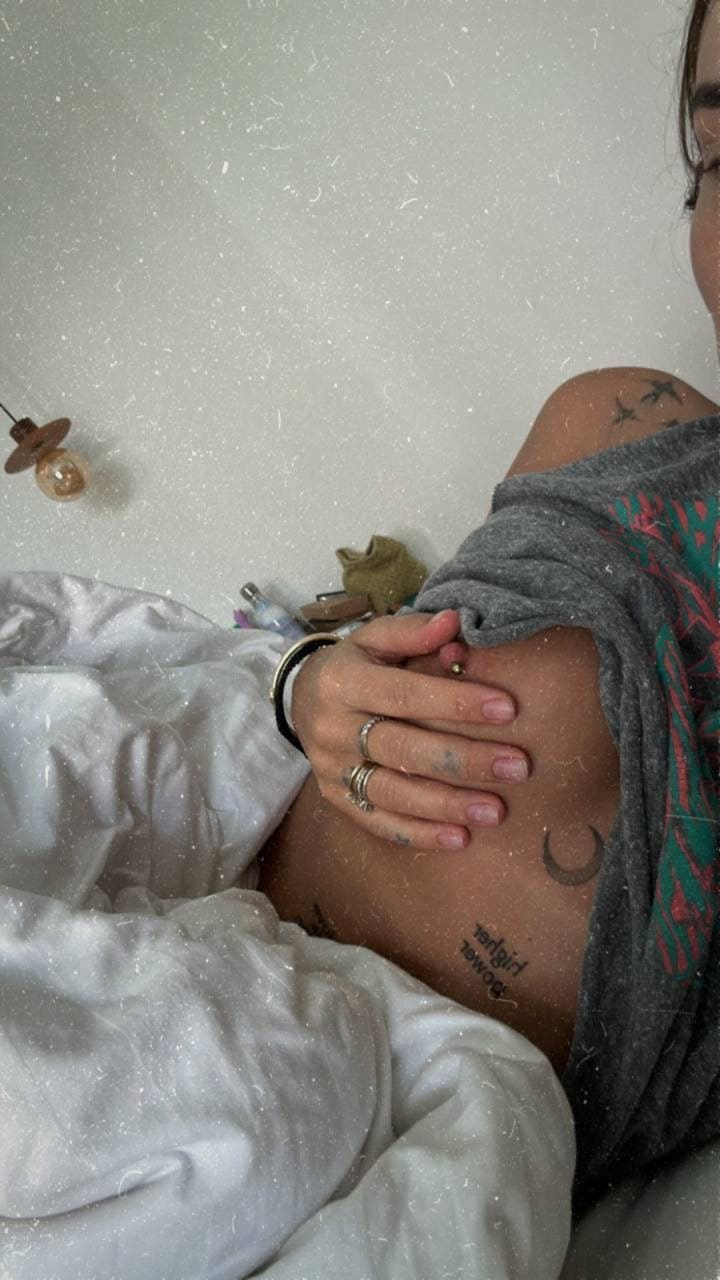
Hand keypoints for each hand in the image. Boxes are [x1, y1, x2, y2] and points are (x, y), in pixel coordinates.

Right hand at [290, 609, 530, 851]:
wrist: (301, 700)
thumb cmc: (355, 664)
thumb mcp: (374, 638)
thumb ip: (413, 632)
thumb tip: (455, 623)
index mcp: (343, 682)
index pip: (405, 695)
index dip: (456, 703)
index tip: (507, 709)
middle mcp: (333, 729)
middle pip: (404, 749)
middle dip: (464, 760)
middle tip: (517, 767)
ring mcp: (332, 769)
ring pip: (393, 793)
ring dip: (447, 805)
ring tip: (496, 811)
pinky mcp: (336, 799)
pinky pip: (378, 822)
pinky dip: (419, 834)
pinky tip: (459, 839)